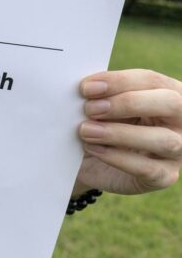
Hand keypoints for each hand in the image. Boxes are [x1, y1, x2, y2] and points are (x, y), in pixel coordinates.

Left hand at [75, 69, 181, 194]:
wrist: (92, 162)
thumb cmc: (102, 123)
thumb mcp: (103, 106)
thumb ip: (101, 95)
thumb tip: (89, 88)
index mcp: (169, 94)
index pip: (152, 81)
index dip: (120, 81)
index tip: (87, 87)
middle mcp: (181, 121)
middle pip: (171, 103)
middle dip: (127, 103)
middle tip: (91, 109)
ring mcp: (178, 151)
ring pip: (163, 140)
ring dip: (120, 133)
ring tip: (86, 131)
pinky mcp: (165, 176)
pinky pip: (147, 168)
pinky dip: (117, 158)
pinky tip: (93, 149)